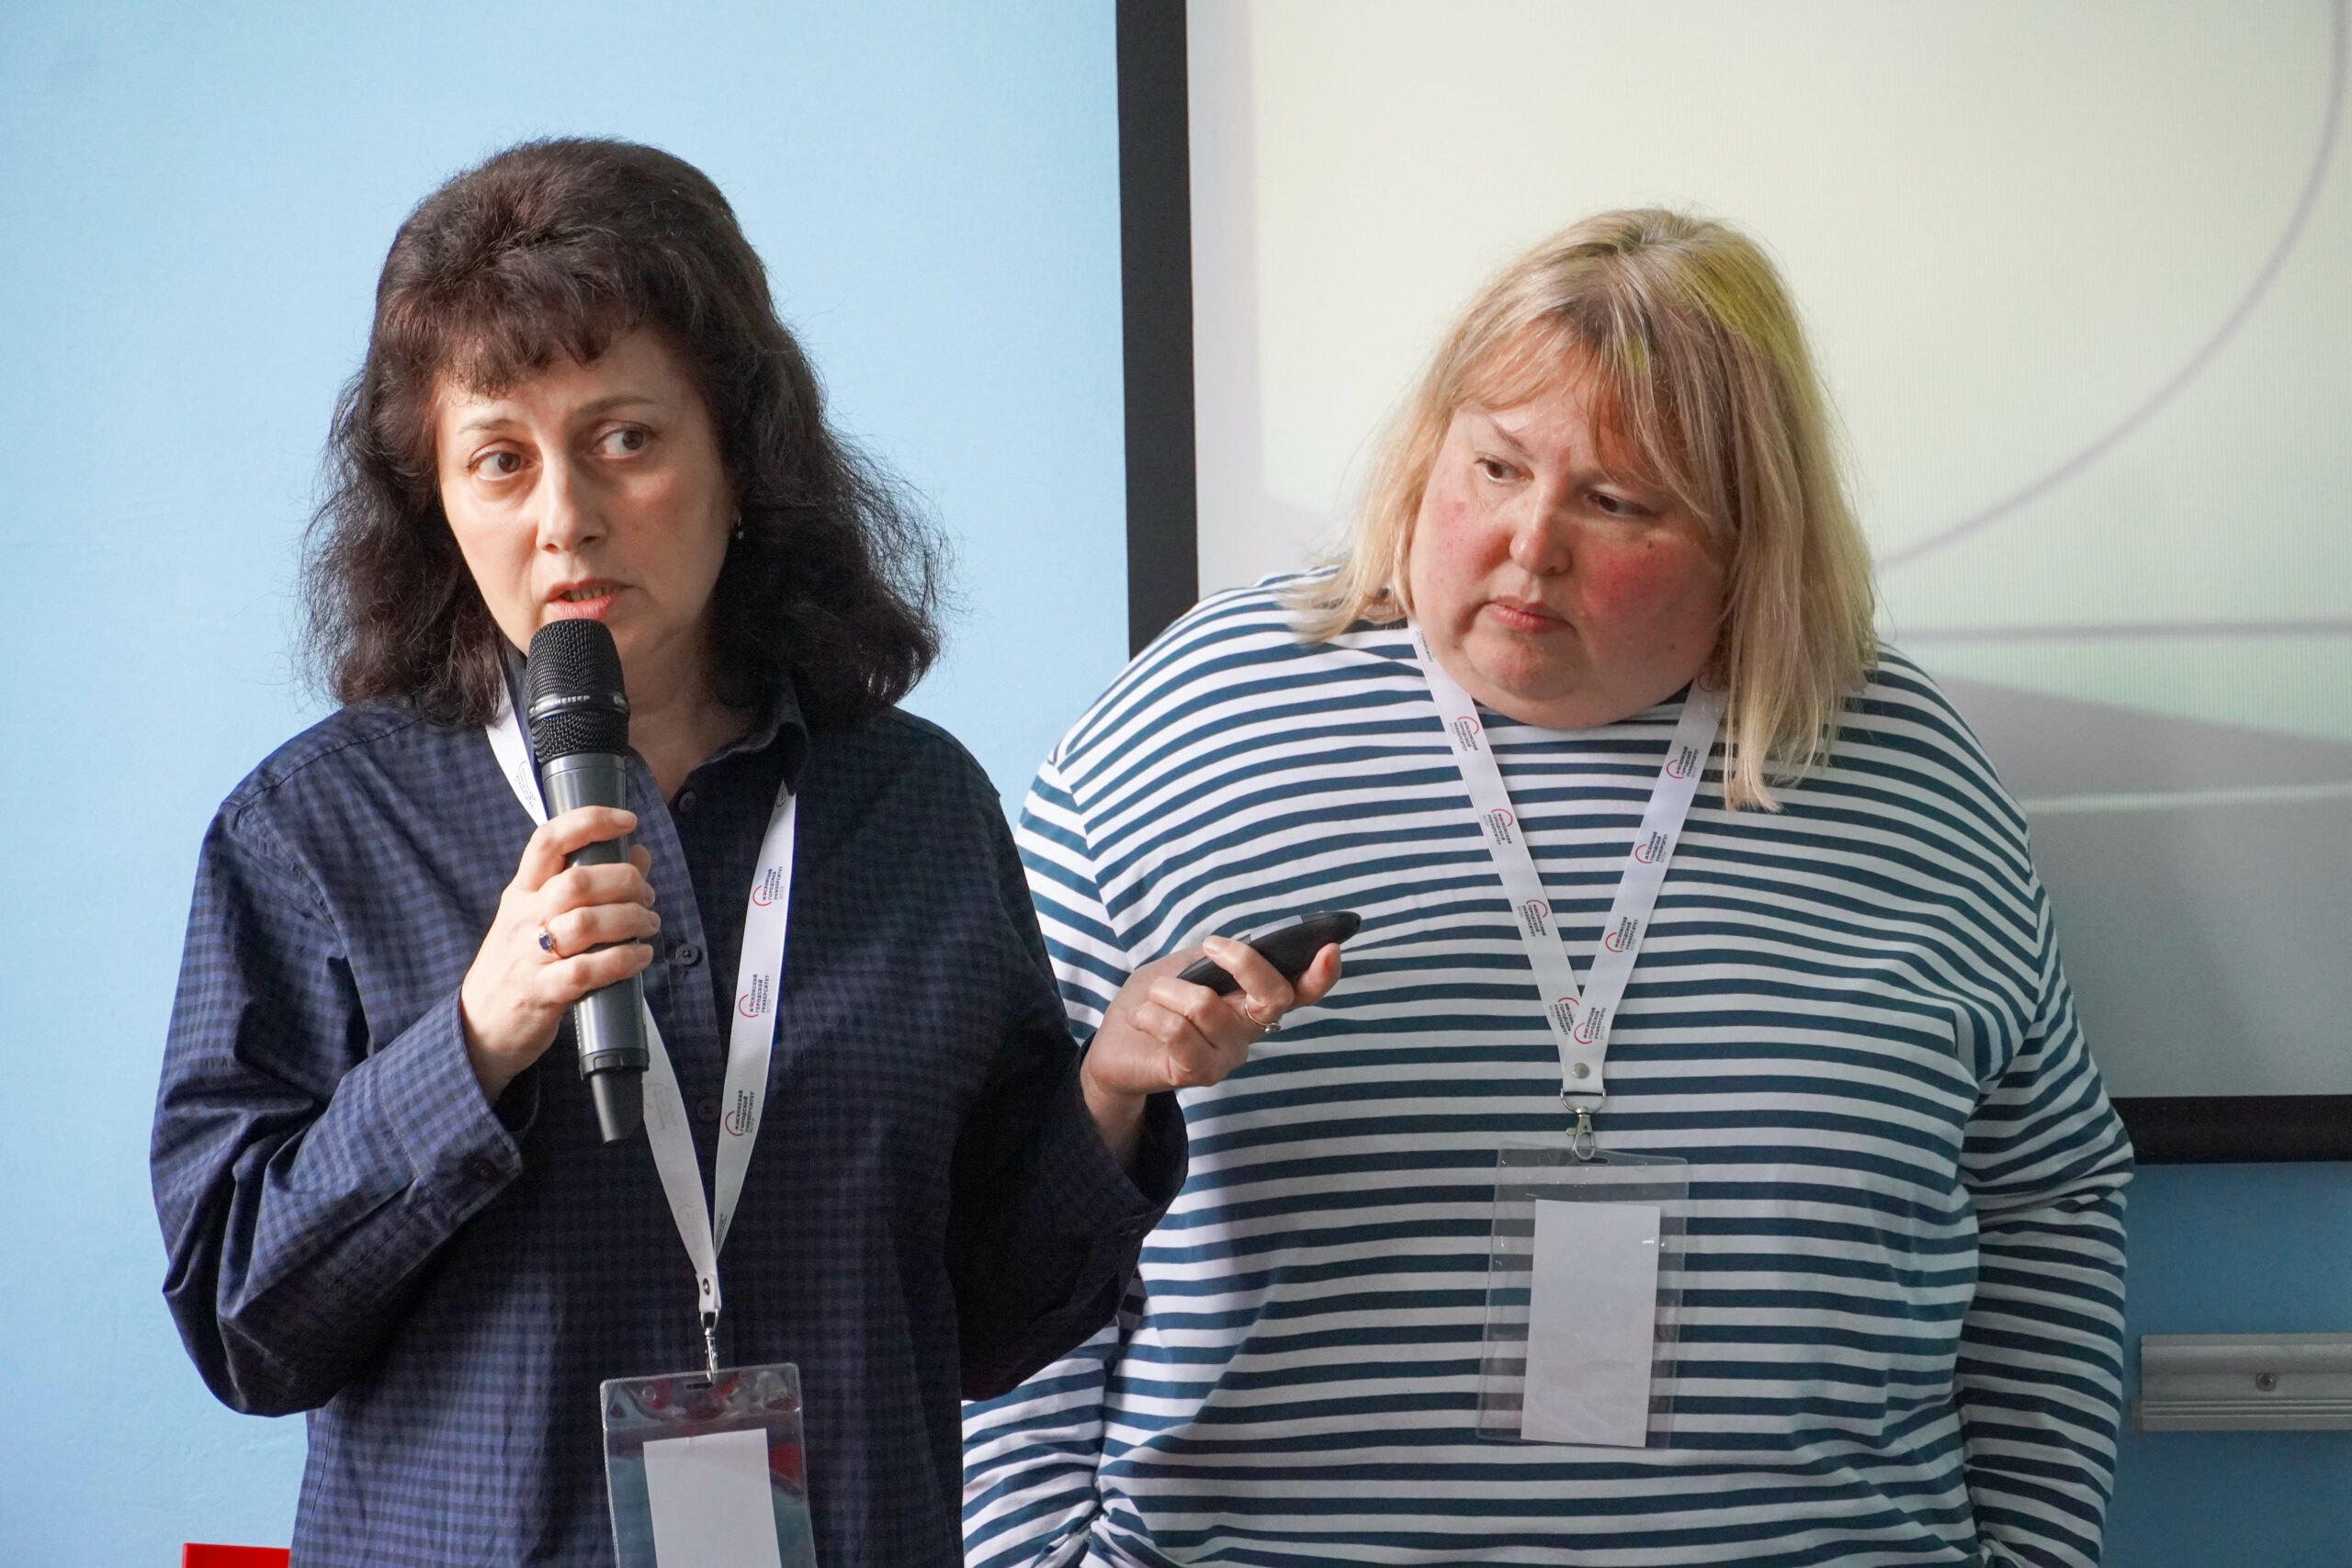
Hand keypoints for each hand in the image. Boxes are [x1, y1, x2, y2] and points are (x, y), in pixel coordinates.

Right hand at [459, 807, 658, 1101]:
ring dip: (632, 919)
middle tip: (647, 895)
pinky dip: (624, 959)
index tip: (626, 820)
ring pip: (588, 923)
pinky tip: (641, 956)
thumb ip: (586, 885)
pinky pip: (589, 970)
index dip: (589, 822)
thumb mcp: (539, 918)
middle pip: (578, 882)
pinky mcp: (542, 992)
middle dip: (625, 881)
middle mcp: (523, 918)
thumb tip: (638, 854)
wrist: (479, 1027)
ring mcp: (530, 956)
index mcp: (522, 892)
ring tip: (649, 924)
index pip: (547, 840)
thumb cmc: (518, 965)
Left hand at [1080, 934, 1341, 1165]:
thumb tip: (1238, 946)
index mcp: (1253, 1001)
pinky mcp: (1200, 1073)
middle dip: (1244, 963)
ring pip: (1207, 1006)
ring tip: (1154, 998)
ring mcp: (1228, 1055)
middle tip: (1212, 947)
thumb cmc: (1155, 1000)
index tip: (1329, 949)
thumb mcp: (1184, 966)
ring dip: (1168, 991)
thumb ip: (1214, 960)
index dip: (1321, 974)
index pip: (1300, 992)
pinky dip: (1152, 1014)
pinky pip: (1178, 1032)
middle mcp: (1250, 1030)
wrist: (1115, 1044)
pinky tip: (1145, 1019)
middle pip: (1274, 996)